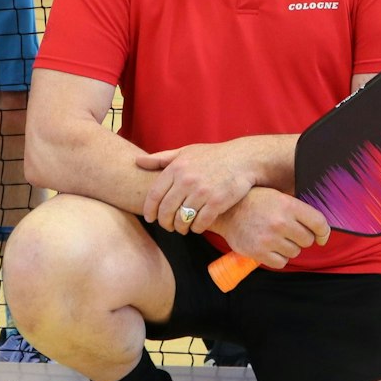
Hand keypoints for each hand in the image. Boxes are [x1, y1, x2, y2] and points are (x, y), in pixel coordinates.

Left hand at [137, 143, 259, 233]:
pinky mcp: (217, 202)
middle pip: (166, 211)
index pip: (154, 196)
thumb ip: (160, 159)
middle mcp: (187, 180)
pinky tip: (197, 227)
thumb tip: (137, 161)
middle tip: (168, 226)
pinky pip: (199, 223)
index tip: (150, 218)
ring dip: (180, 228)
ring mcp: (202, 192)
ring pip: (182, 219)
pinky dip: (196, 228)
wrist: (243, 159)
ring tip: (182, 228)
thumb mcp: (185, 152)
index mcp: (176, 168)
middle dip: (165, 223)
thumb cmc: (212, 156)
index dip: (150, 210)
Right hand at [212, 188, 329, 268]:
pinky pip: (281, 263)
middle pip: (307, 240)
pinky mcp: (259, 253)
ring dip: (289, 248)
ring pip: (295, 252)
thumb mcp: (278, 196)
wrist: (227, 211)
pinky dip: (278, 258)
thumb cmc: (255, 202)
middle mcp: (280, 222)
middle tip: (289, 232)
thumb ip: (298, 209)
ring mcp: (269, 239)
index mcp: (288, 205)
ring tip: (276, 237)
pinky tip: (270, 247)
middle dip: (301, 238)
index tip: (321, 237)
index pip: (319, 223)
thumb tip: (320, 226)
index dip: (324, 232)